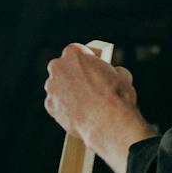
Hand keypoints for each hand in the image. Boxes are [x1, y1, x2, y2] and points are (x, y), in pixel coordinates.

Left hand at [44, 43, 155, 172]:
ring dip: (68, 91)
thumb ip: (112, 70)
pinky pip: (57, 103)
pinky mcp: (49, 105)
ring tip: (85, 102)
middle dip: (73, 74)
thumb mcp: (122, 75)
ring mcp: (51, 87)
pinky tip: (79, 112)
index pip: (76, 51)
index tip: (91, 67)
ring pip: (58, 86)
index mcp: (74, 53)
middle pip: (63, 68)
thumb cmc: (116, 95)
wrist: (107, 122)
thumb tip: (113, 74)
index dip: (85, 59)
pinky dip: (65, 107)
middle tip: (88, 84)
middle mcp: (58, 67)